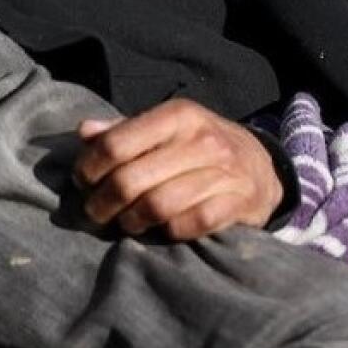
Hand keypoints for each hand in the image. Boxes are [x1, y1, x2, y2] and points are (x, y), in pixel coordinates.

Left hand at [74, 98, 282, 240]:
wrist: (261, 168)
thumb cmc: (201, 150)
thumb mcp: (167, 130)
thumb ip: (125, 131)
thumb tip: (85, 131)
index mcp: (180, 116)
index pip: (115, 144)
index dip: (89, 169)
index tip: (85, 183)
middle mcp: (204, 140)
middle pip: (129, 180)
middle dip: (103, 204)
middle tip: (97, 213)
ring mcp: (225, 172)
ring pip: (156, 206)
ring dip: (131, 222)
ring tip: (127, 223)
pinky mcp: (239, 202)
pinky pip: (189, 224)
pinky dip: (169, 231)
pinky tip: (164, 228)